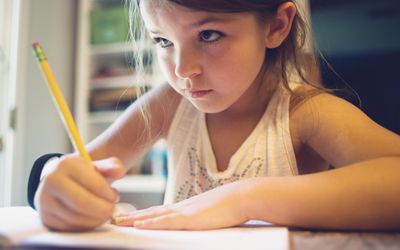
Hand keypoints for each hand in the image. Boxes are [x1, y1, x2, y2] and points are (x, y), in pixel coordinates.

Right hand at [35, 155, 124, 230]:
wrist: (62, 182)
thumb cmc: (85, 174)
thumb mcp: (99, 166)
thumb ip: (112, 166)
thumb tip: (119, 172)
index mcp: (67, 164)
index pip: (94, 184)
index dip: (108, 194)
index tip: (115, 196)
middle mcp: (51, 180)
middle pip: (83, 203)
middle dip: (103, 209)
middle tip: (111, 209)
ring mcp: (45, 200)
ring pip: (76, 217)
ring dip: (96, 219)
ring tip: (104, 212)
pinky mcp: (46, 217)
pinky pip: (70, 227)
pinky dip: (86, 226)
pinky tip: (92, 218)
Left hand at [112, 180, 249, 229]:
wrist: (240, 197)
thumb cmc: (229, 205)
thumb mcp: (210, 212)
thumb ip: (199, 216)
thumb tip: (195, 221)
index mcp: (184, 208)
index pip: (158, 212)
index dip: (142, 215)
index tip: (128, 217)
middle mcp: (179, 208)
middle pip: (150, 212)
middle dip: (131, 216)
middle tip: (113, 217)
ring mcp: (183, 212)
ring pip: (152, 216)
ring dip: (134, 219)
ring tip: (117, 221)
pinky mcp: (189, 218)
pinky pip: (165, 222)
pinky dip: (150, 223)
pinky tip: (138, 225)